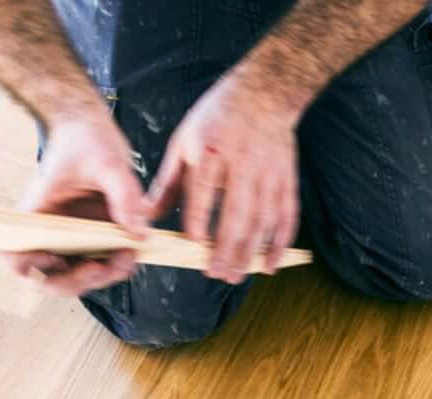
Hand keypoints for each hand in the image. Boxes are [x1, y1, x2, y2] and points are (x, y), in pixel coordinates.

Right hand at [6, 115, 148, 295]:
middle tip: (105, 266)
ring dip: (104, 275)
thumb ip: (124, 197)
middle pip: (51, 278)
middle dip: (80, 281)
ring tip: (129, 255)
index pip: (14, 254)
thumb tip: (139, 235)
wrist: (91, 127)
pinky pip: (99, 263)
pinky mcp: (91, 238)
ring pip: (78, 277)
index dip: (29, 267)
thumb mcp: (108, 161)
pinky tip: (134, 249)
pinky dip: (116, 265)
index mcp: (35, 213)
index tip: (56, 260)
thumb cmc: (84, 138)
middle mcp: (48, 232)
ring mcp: (70, 238)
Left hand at [147, 77, 299, 283]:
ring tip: (237, 275)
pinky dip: (281, 243)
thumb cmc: (217, 117)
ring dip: (251, 252)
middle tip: (216, 274)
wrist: (266, 91)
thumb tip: (145, 218)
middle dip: (227, 248)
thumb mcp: (184, 141)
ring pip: (262, 219)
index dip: (198, 220)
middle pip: (236, 212)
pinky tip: (270, 264)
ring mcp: (268, 172)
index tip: (192, 245)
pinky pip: (286, 215)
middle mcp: (241, 163)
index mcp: (210, 150)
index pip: (203, 191)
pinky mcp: (286, 179)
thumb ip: (168, 183)